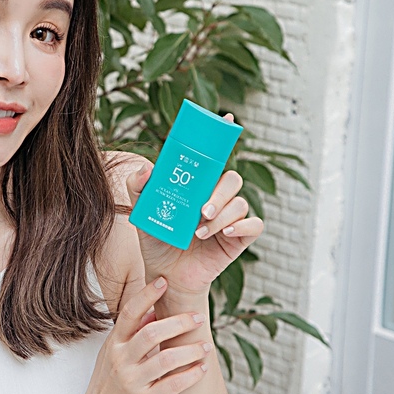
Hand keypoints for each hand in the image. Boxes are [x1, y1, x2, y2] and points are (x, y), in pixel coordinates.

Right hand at [78, 276, 210, 393]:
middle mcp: (121, 359)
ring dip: (191, 350)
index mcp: (114, 343)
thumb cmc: (107, 383)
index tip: (164, 281)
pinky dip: (191, 375)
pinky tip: (203, 369)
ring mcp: (132, 381)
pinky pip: (172, 385)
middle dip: (180, 322)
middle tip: (199, 317)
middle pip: (153, 332)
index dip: (147, 295)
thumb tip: (152, 310)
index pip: (130, 312)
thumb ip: (131, 333)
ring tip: (206, 346)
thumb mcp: (112, 353)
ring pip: (166, 359)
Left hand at [127, 120, 264, 294]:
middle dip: (219, 192)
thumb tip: (147, 168)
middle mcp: (217, 197)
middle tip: (202, 210)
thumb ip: (139, 188)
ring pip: (240, 203)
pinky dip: (242, 226)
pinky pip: (254, 225)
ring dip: (222, 216)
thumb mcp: (143, 212)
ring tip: (199, 232)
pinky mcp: (239, 238)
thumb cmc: (157, 240)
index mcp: (198, 186)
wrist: (165, 275)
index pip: (213, 158)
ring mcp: (230, 217)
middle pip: (231, 179)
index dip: (221, 138)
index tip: (227, 118)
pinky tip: (224, 234)